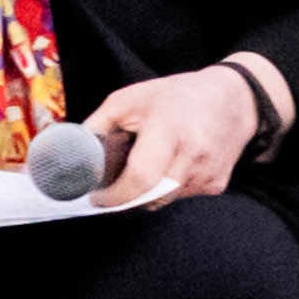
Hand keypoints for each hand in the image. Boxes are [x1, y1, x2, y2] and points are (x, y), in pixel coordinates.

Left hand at [76, 65, 262, 206]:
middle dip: (124, 198)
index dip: (115, 195)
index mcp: (170, 129)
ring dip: (144, 193)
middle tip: (110, 188)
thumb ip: (97, 127)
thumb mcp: (129, 100)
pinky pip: (180, 198)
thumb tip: (65, 153)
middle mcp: (194, 154)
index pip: (141, 178)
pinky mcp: (217, 185)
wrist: (233, 100)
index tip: (97, 197)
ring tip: (145, 163)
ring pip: (162, 201)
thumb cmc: (174, 96)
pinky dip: (165, 189)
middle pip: (149, 197)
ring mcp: (208, 174)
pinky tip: (168, 165)